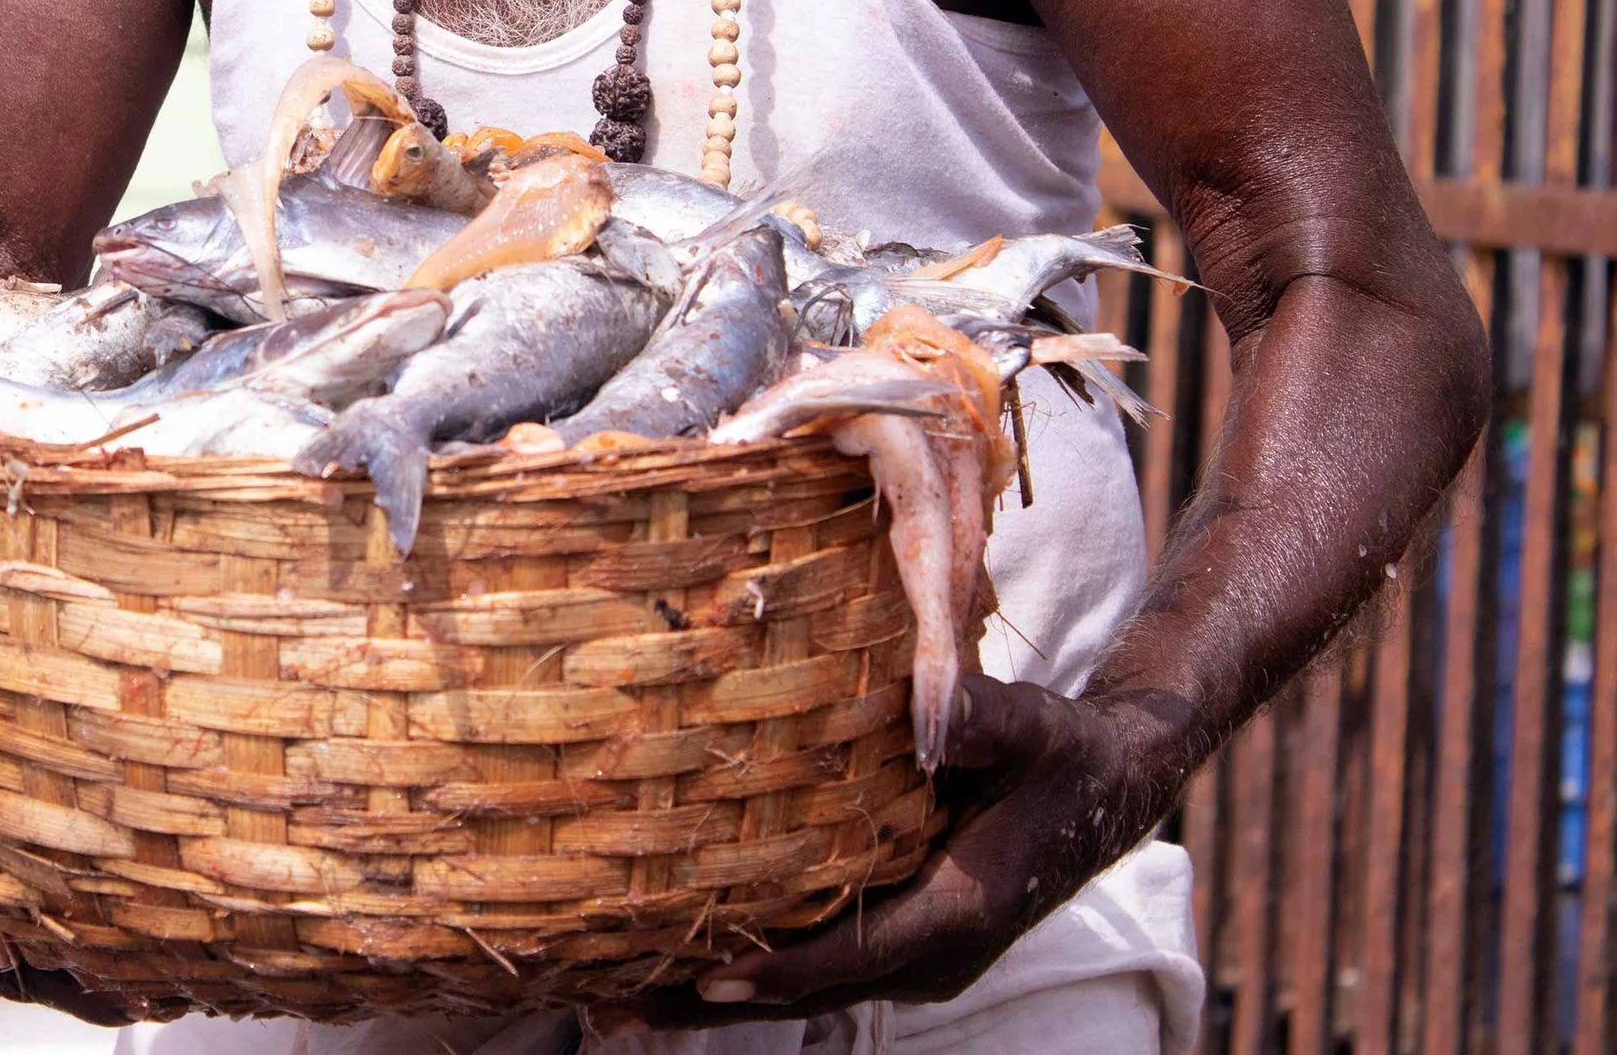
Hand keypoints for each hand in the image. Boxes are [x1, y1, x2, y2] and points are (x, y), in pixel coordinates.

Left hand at [589, 674, 1188, 1034]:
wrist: (1103, 792)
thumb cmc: (1061, 755)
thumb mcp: (1034, 729)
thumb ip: (985, 720)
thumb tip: (939, 707)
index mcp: (961, 910)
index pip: (856, 952)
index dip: (782, 967)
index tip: (707, 973)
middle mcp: (929, 953)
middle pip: (806, 992)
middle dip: (710, 1002)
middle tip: (608, 1005)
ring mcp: (909, 956)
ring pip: (799, 989)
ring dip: (710, 997)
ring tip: (610, 999)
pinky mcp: (893, 942)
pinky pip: (810, 967)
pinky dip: (744, 969)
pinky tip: (667, 960)